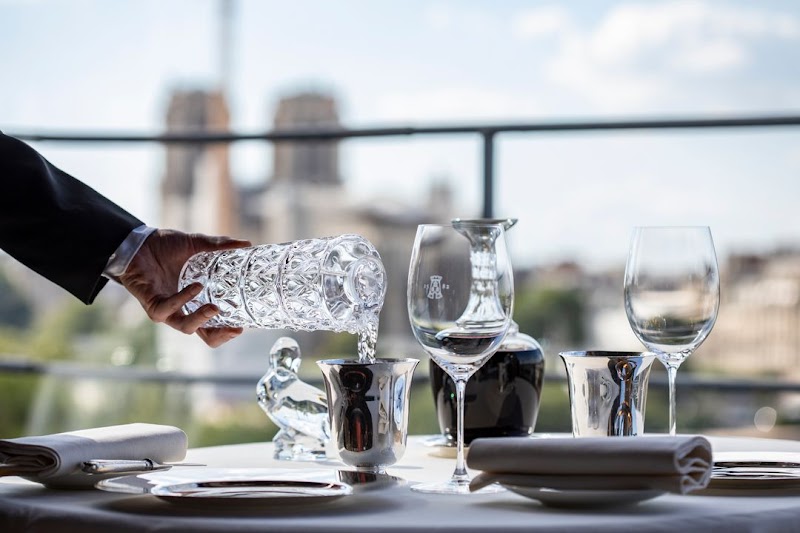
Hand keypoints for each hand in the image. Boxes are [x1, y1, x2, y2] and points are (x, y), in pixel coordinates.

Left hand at [118, 229, 250, 346]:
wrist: (138, 241)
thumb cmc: (164, 247)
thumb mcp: (197, 245)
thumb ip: (220, 246)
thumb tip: (247, 244)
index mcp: (195, 301)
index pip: (213, 326)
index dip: (227, 331)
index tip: (241, 326)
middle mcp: (182, 309)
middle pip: (202, 334)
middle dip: (219, 335)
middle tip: (234, 328)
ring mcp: (166, 309)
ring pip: (185, 327)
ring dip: (201, 319)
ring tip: (214, 307)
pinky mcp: (151, 303)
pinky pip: (167, 308)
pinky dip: (183, 299)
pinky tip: (196, 287)